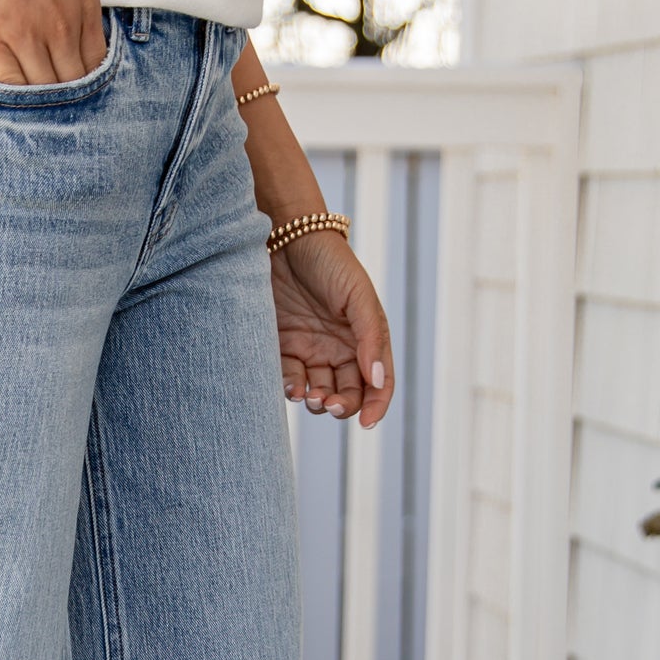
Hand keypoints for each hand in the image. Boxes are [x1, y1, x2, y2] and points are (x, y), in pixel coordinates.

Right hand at [0, 0, 180, 84]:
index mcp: (85, 5)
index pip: (98, 63)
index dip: (91, 76)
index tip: (81, 76)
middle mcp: (59, 27)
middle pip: (73, 84)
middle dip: (70, 94)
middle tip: (62, 101)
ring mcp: (24, 35)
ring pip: (43, 89)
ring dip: (43, 100)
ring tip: (39, 107)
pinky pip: (8, 83)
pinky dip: (13, 95)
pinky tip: (14, 97)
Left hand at [271, 228, 393, 427]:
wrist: (284, 236)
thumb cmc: (329, 261)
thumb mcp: (356, 295)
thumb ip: (369, 336)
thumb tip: (377, 380)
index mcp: (365, 337)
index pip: (378, 382)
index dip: (377, 405)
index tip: (368, 423)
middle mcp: (339, 348)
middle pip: (348, 393)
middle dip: (343, 406)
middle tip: (332, 404)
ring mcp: (310, 349)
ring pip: (319, 391)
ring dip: (318, 402)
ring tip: (312, 396)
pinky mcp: (281, 347)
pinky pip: (289, 379)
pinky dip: (292, 389)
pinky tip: (293, 388)